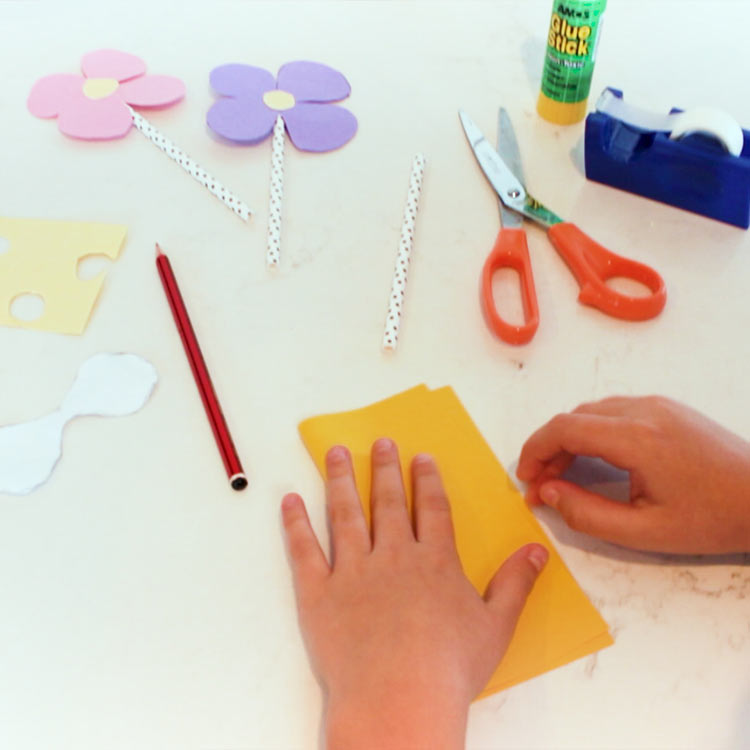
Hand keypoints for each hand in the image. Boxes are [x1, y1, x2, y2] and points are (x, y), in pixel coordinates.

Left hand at [282, 438, 546, 749]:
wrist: (398, 699)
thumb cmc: (449, 668)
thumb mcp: (496, 626)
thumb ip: (515, 583)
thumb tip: (537, 550)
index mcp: (433, 562)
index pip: (432, 509)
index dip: (427, 480)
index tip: (421, 457)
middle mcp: (392, 556)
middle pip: (388, 503)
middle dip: (384, 469)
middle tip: (381, 442)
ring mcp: (353, 571)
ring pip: (345, 514)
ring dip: (340, 480)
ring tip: (336, 453)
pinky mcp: (320, 593)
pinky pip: (304, 550)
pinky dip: (295, 524)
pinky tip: (290, 500)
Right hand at [517, 396, 749, 553]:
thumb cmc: (713, 518)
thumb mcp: (645, 532)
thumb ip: (587, 514)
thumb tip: (548, 493)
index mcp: (637, 438)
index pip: (564, 428)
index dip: (534, 450)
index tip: (525, 479)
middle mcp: (644, 411)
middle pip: (574, 417)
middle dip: (548, 448)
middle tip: (540, 485)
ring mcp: (658, 405)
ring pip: (592, 412)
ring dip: (569, 439)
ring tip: (562, 476)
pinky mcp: (668, 408)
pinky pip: (615, 412)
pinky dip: (592, 432)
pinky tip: (593, 460)